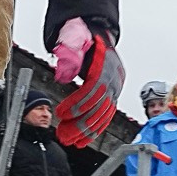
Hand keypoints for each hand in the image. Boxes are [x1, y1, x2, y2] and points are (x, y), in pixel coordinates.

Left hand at [50, 24, 123, 148]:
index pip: (94, 88)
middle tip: (63, 134)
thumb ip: (69, 51)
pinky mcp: (113, 94)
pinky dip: (95, 129)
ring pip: (104, 114)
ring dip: (86, 131)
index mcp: (105, 63)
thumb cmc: (84, 35)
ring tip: (70, 141)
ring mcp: (116, 87)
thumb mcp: (74, 36)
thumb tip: (64, 75)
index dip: (77, 103)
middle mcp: (115, 77)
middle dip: (81, 123)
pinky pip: (106, 115)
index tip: (60, 113)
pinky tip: (82, 140)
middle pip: (100, 105)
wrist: (99, 34)